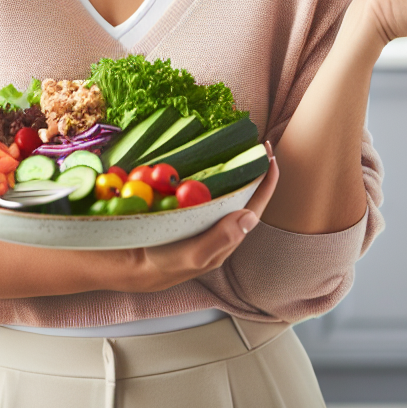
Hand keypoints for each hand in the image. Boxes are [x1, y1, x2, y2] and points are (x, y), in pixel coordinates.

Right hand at [115, 143, 278, 292]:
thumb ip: (222, 238)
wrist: (137, 264)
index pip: (256, 203)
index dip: (266, 179)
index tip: (269, 154)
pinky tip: (205, 159)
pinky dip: (209, 171)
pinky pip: (206, 187)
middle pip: (246, 192)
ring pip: (227, 188)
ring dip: (233, 167)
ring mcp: (207, 215)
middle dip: (252, 167)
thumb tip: (250, 216)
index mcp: (230, 234)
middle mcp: (222, 223)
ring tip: (236, 146)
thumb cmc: (168, 262)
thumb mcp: (195, 255)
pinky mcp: (190, 209)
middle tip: (254, 142)